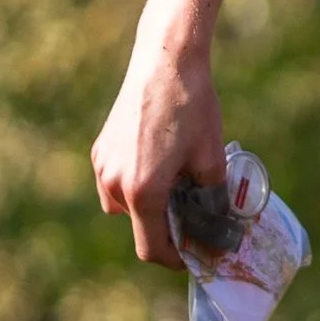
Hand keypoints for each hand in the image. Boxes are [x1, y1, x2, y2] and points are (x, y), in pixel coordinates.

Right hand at [91, 13, 226, 267]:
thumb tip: (218, 227)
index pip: (151, 248)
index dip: (175, 259)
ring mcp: (102, 165)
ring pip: (126, 205)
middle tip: (197, 217)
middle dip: (167, 228)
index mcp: (142, 192)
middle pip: (139, 226)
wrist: (166, 60)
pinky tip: (163, 163)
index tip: (196, 255)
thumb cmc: (193, 108)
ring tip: (182, 186)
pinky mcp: (101, 148)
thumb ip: (213, 200)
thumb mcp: (213, 159)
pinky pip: (117, 182)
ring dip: (151, 207)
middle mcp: (113, 183)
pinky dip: (138, 185)